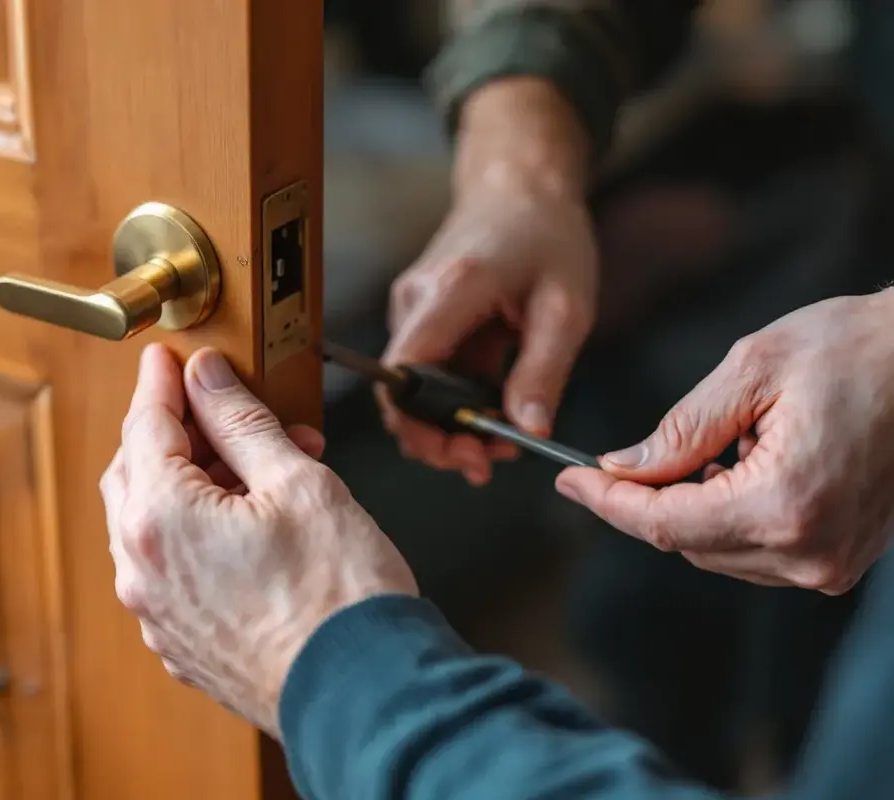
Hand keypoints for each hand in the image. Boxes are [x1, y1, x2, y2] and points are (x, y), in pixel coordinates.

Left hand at [102, 345, 418, 735]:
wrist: (362, 695)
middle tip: (227, 410)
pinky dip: (197, 532)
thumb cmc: (339, 598)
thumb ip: (241, 422)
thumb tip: (209, 380)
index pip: (146, 425)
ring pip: (153, 522)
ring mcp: (159, 614)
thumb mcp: (298, 482)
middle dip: (180, 432)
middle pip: (137, 472)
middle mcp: (142, 571)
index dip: (163, 383)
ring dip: (194, 483)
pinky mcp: (183, 643)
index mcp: (160, 520)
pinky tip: (249, 523)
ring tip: (264, 469)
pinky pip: (171, 568)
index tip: (171, 361)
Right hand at [381, 78, 598, 485]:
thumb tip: (527, 432)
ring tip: (501, 445)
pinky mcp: (424, 316)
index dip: (418, 425)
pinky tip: (494, 415)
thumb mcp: (566, 308)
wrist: (522, 183)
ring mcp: (415, 308)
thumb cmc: (548, 234)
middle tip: (486, 464)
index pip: (405, 373)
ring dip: (450, 424)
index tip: (458, 455)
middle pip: (402, 391)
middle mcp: (417, 300)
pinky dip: (457, 401)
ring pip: (416, 388)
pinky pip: (432, 372)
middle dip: (438, 438)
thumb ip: (543, 373)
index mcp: (451, 292)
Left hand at [555, 290, 893, 593]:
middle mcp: (811, 550)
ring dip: (687, 507)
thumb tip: (622, 469)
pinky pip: (755, 549)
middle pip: (686, 542)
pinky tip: (736, 468)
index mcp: (786, 504)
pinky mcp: (842, 557)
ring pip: (716, 550)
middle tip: (613, 462)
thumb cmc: (856, 349)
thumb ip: (680, 432)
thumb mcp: (752, 371)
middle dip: (642, 502)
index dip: (607, 503)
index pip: (665, 523)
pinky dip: (725, 514)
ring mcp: (832, 562)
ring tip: (710, 447)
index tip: (568, 481)